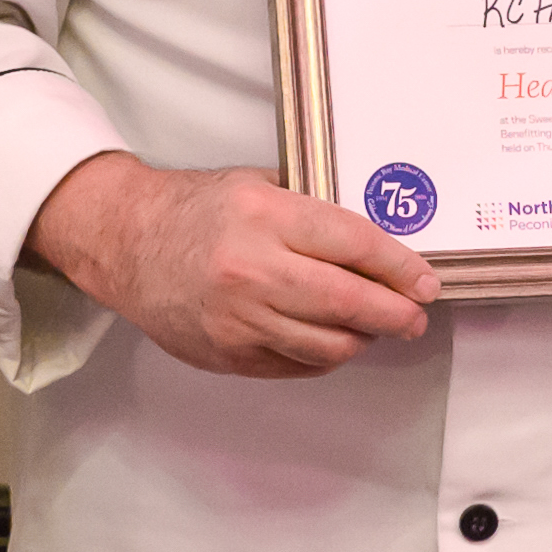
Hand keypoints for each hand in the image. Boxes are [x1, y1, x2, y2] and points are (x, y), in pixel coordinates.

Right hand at [25, 152, 435, 377]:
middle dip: (395, 314)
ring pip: (326, 346)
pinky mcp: (226, 354)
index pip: (354, 245)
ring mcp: (237, 319)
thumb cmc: (196, 210)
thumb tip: (381, 240)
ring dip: (362, 339)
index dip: (399, 267)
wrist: (126, 243)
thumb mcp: (258, 186)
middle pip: (347, 303)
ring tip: (374, 326)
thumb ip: (315, 211)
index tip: (425, 281)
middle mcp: (251, 271)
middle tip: (414, 315)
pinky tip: (332, 338)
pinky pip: (295, 365)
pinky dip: (324, 356)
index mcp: (265, 218)